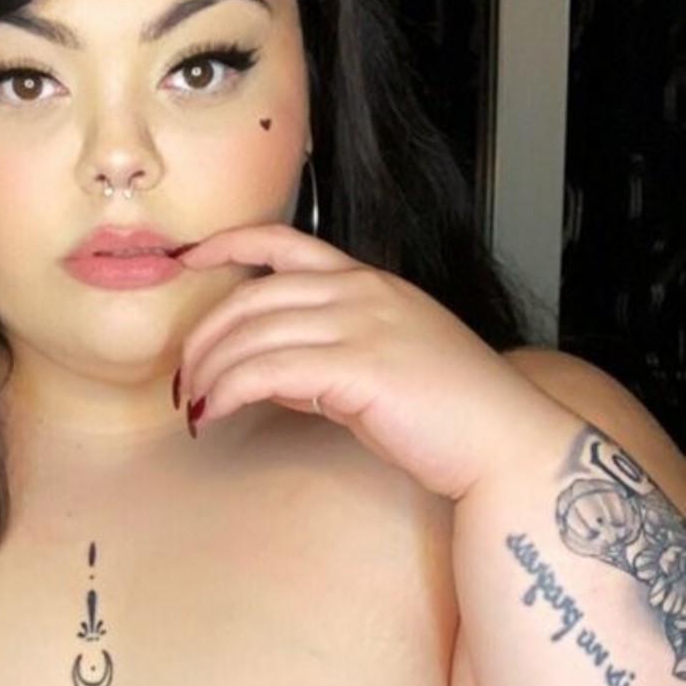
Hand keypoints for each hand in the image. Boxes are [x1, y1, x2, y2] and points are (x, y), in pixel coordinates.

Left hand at [175, 223, 575, 501]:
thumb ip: (330, 355)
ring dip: (209, 370)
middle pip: (252, 296)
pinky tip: (214, 412)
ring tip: (193, 403)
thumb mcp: (383, 364)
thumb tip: (276, 373)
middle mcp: (362, 293)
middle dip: (203, 335)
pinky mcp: (357, 368)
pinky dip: (228, 391)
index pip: (285, 243)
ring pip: (253, 335)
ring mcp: (361, 326)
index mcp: (370, 282)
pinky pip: (267, 371)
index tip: (189, 258)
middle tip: (182, 376)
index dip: (228, 243)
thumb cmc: (449, 412)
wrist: (503, 441)